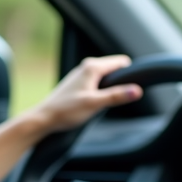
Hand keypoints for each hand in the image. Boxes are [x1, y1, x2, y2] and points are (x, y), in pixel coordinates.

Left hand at [28, 55, 142, 133]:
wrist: (44, 119)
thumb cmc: (66, 111)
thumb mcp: (95, 104)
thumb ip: (117, 96)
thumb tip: (138, 90)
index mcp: (92, 67)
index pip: (122, 62)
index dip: (130, 74)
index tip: (132, 89)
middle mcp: (87, 67)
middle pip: (115, 68)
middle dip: (121, 82)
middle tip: (118, 99)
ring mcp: (82, 75)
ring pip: (106, 76)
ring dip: (111, 88)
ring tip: (106, 103)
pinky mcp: (78, 84)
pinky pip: (98, 82)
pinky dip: (102, 91)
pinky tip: (96, 103)